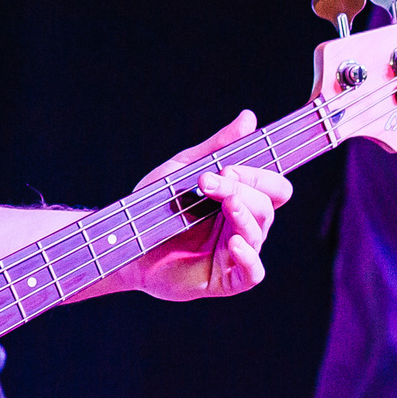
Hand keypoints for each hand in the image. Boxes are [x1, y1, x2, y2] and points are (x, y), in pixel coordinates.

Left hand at [114, 111, 291, 301]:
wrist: (124, 242)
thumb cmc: (154, 208)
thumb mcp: (183, 170)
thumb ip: (217, 147)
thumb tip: (248, 118)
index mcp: (239, 199)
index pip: (272, 186)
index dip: (259, 175)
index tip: (227, 167)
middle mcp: (243, 225)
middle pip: (266, 205)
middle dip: (242, 189)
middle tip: (209, 182)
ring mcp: (236, 253)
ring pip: (259, 232)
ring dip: (243, 213)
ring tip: (224, 204)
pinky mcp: (225, 279)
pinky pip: (252, 273)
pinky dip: (249, 258)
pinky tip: (235, 243)